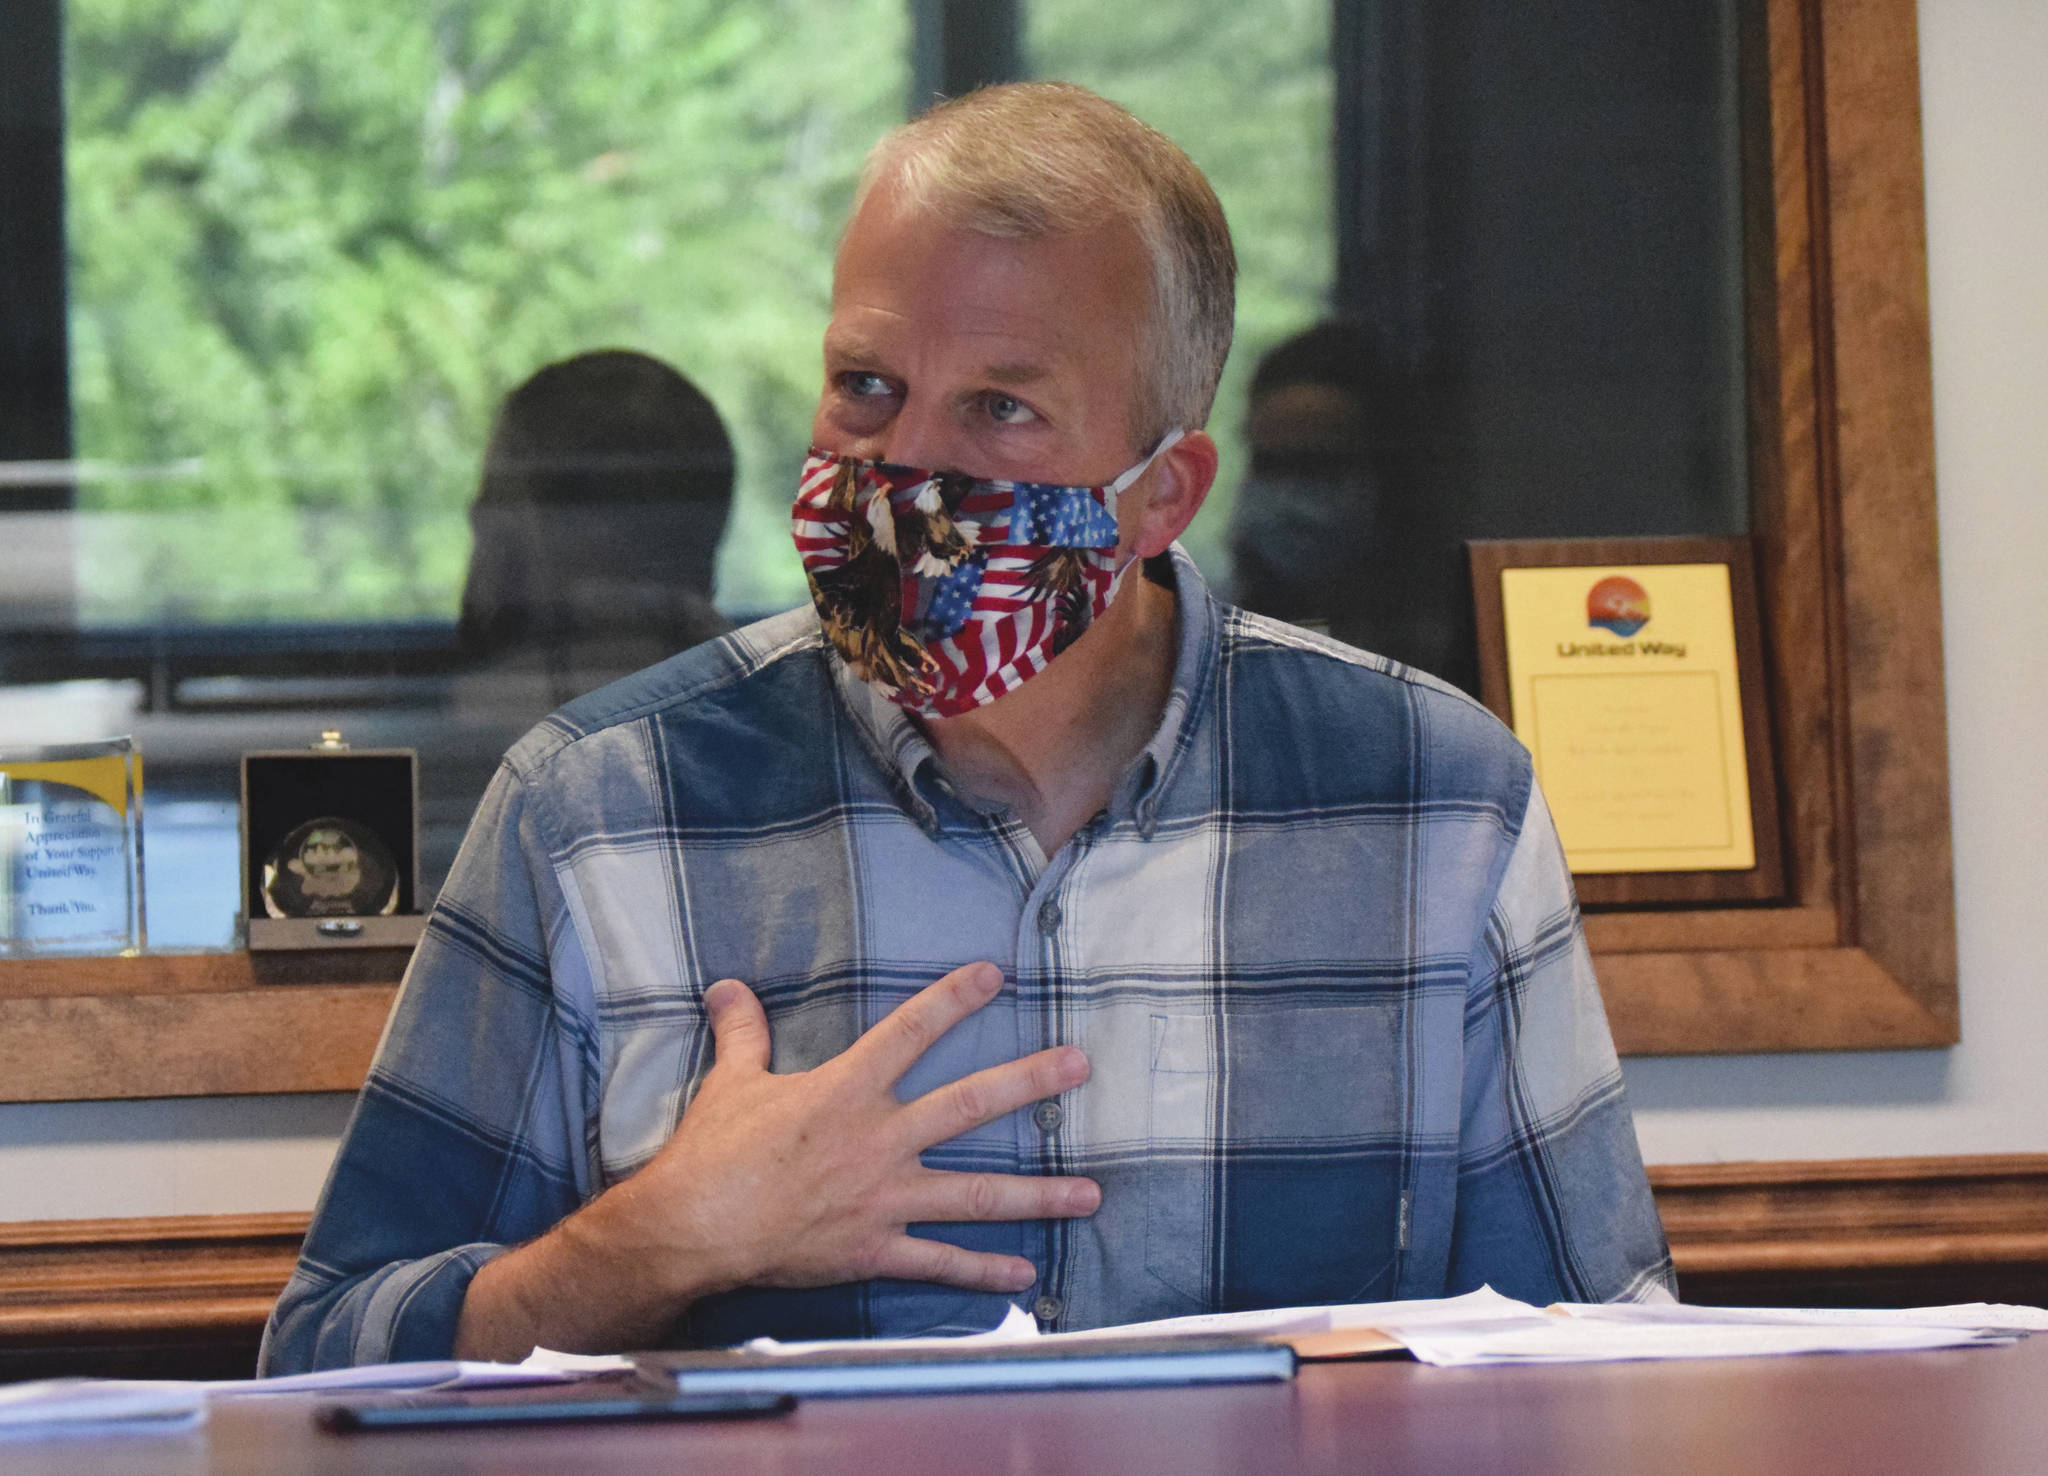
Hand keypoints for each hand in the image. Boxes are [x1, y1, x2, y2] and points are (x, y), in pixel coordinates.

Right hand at [605, 960, 1097, 1297]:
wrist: (693, 1231)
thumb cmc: (712, 1154)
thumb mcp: (732, 1083)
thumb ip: (743, 1033)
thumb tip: (726, 987)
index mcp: (846, 1090)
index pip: (910, 1031)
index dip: (953, 999)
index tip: (994, 975)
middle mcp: (879, 1140)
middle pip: (970, 1104)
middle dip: (1031, 1083)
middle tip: (1080, 1066)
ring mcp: (884, 1199)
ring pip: (977, 1193)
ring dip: (1038, 1194)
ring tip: (1091, 1193)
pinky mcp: (876, 1250)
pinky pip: (940, 1262)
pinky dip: (983, 1271)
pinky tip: (1023, 1274)